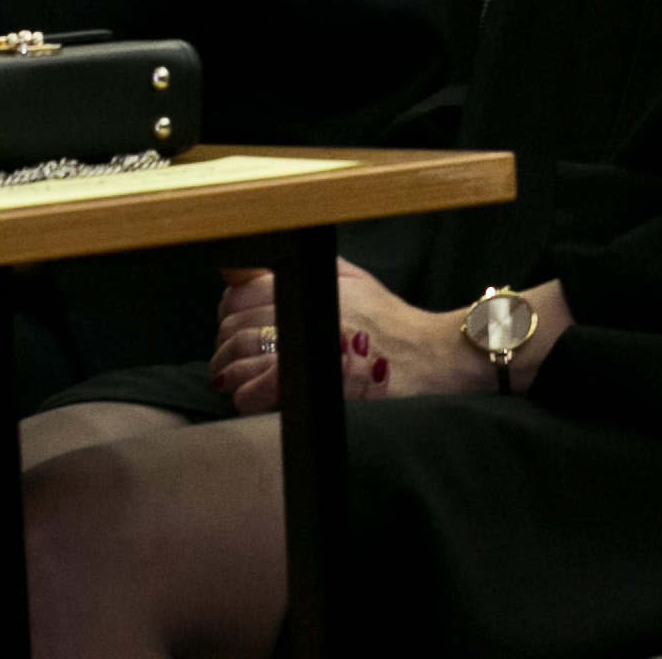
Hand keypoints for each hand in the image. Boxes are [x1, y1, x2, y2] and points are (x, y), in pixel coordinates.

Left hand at [210, 264, 560, 412]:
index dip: (230, 308)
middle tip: (230, 357)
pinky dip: (247, 392)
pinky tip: (251, 394)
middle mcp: (311, 308)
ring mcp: (313, 346)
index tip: (234, 322)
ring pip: (242, 353)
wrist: (435, 359)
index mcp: (314, 282)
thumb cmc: (392, 323)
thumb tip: (238, 267)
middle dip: (225, 341)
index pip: (242, 288)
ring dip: (230, 369)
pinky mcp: (318, 384)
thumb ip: (300, 267)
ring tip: (234, 379)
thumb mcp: (349, 279)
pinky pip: (260, 388)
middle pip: (237, 321)